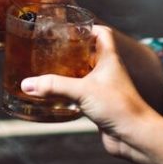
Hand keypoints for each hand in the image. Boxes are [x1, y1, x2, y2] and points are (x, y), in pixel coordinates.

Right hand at [20, 25, 158, 161]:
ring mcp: (104, 88)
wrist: (135, 136)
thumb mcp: (82, 91)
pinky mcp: (99, 105)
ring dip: (69, 72)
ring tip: (48, 69)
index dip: (87, 27)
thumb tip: (27, 84)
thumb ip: (53, 86)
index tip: (68, 27)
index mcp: (109, 58)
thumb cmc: (119, 107)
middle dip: (71, 50)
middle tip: (51, 48)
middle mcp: (108, 71)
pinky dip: (69, 93)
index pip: (101, 33)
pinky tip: (54, 96)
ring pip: (85, 74)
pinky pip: (82, 94)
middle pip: (89, 53)